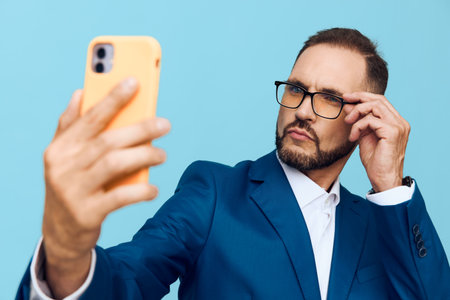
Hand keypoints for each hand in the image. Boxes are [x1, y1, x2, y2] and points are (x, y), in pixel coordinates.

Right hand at [42, 77, 169, 296]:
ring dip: (144, 156)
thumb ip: (70, 124)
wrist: (61, 231)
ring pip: (115, 164)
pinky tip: (153, 188)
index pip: (90, 117)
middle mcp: (64, 166)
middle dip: (140, 129)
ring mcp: (74, 191)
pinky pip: (120, 197)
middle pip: (108, 140)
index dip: (113, 98)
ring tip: (162, 155)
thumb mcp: (64, 155)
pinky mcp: (87, 213)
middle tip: (165, 124)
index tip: (135, 81)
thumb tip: (80, 92)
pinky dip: (140, 191)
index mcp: (60, 148)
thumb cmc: (71, 184)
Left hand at [343, 92, 409, 192]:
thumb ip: (359, 121)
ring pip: (375, 106)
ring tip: (347, 122)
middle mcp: (400, 122)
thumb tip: (349, 106)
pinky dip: (358, 126)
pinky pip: (370, 120)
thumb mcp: (364, 137)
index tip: (348, 98)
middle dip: (359, 97)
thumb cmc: (375, 161)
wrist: (383, 179)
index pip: (381, 101)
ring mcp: (398, 127)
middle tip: (344, 100)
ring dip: (357, 111)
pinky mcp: (392, 133)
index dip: (363, 96)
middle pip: (379, 99)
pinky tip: (353, 137)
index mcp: (396, 122)